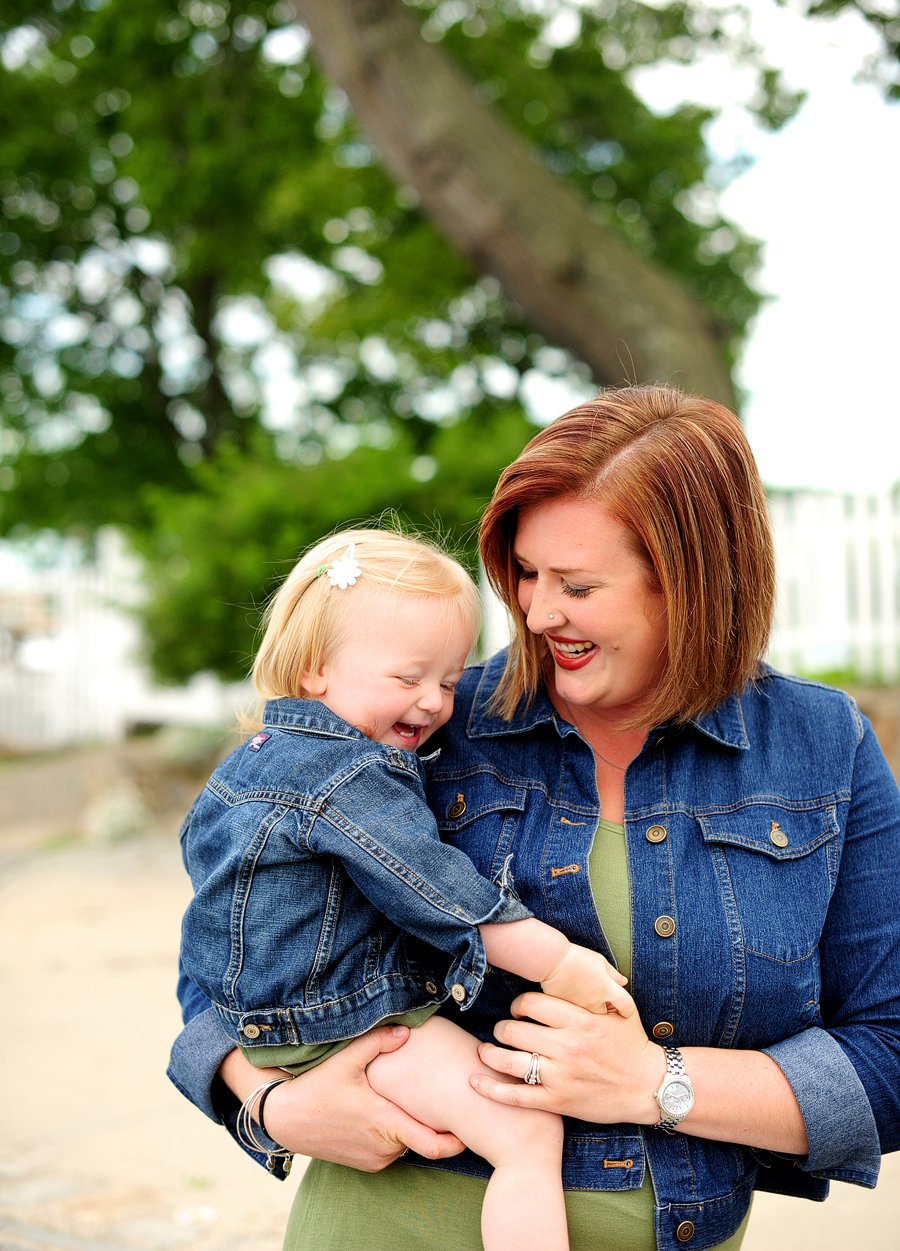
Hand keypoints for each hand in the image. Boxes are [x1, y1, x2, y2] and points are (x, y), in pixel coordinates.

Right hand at [223, 1026, 465, 1170]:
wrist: (282, 1118)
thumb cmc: (315, 1088)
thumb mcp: (346, 1060)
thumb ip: (379, 1042)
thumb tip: (408, 1029)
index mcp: (385, 1124)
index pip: (434, 1145)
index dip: (457, 1140)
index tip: (470, 1126)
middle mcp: (382, 1149)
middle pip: (422, 1139)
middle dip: (433, 1121)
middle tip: (443, 1097)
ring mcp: (373, 1160)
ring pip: (406, 1144)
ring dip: (410, 1125)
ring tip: (410, 1098)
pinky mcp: (363, 1163)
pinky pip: (390, 1149)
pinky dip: (394, 1133)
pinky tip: (386, 1109)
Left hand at [471, 991, 663, 1124]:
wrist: (649, 1087)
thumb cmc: (632, 1045)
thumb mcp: (619, 1009)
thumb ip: (596, 990)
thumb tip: (582, 967)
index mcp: (578, 1020)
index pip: (531, 1004)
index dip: (517, 1005)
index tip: (518, 1010)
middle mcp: (566, 1046)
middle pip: (514, 1031)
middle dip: (502, 1029)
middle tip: (502, 1030)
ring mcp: (561, 1075)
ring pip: (510, 1061)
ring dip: (490, 1055)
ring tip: (484, 1051)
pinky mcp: (559, 1101)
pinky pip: (517, 1095)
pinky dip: (492, 1090)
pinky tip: (475, 1082)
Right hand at [540, 944, 632, 1015]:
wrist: (552, 961)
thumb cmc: (577, 958)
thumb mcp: (600, 962)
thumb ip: (613, 974)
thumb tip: (623, 982)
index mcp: (607, 989)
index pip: (626, 1005)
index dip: (628, 1009)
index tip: (625, 1011)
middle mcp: (596, 1002)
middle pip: (607, 1014)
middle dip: (605, 1010)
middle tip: (601, 1002)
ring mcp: (581, 1008)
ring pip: (591, 1017)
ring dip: (591, 1011)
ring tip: (585, 999)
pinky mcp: (568, 1011)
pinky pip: (576, 1015)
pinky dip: (578, 1011)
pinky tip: (573, 1001)